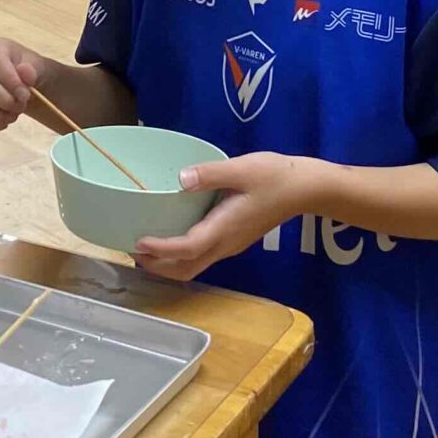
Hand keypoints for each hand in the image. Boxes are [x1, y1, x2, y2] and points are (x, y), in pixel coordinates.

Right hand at [0, 37, 41, 132]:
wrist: (20, 85)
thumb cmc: (27, 73)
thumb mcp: (38, 67)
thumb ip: (33, 69)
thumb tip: (24, 71)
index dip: (9, 81)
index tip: (25, 96)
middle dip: (2, 100)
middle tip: (20, 107)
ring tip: (12, 116)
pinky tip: (1, 123)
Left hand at [132, 153, 310, 283]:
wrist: (306, 189)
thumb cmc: (275, 176)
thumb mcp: (241, 168)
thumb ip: (210, 174)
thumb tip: (181, 179)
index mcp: (224, 228)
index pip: (187, 248)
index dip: (161, 249)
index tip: (138, 242)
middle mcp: (225, 244)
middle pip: (186, 269)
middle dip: (157, 266)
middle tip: (132, 250)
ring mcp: (230, 245)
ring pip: (193, 266)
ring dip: (167, 264)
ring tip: (145, 248)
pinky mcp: (234, 239)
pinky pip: (202, 256)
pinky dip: (180, 255)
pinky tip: (172, 237)